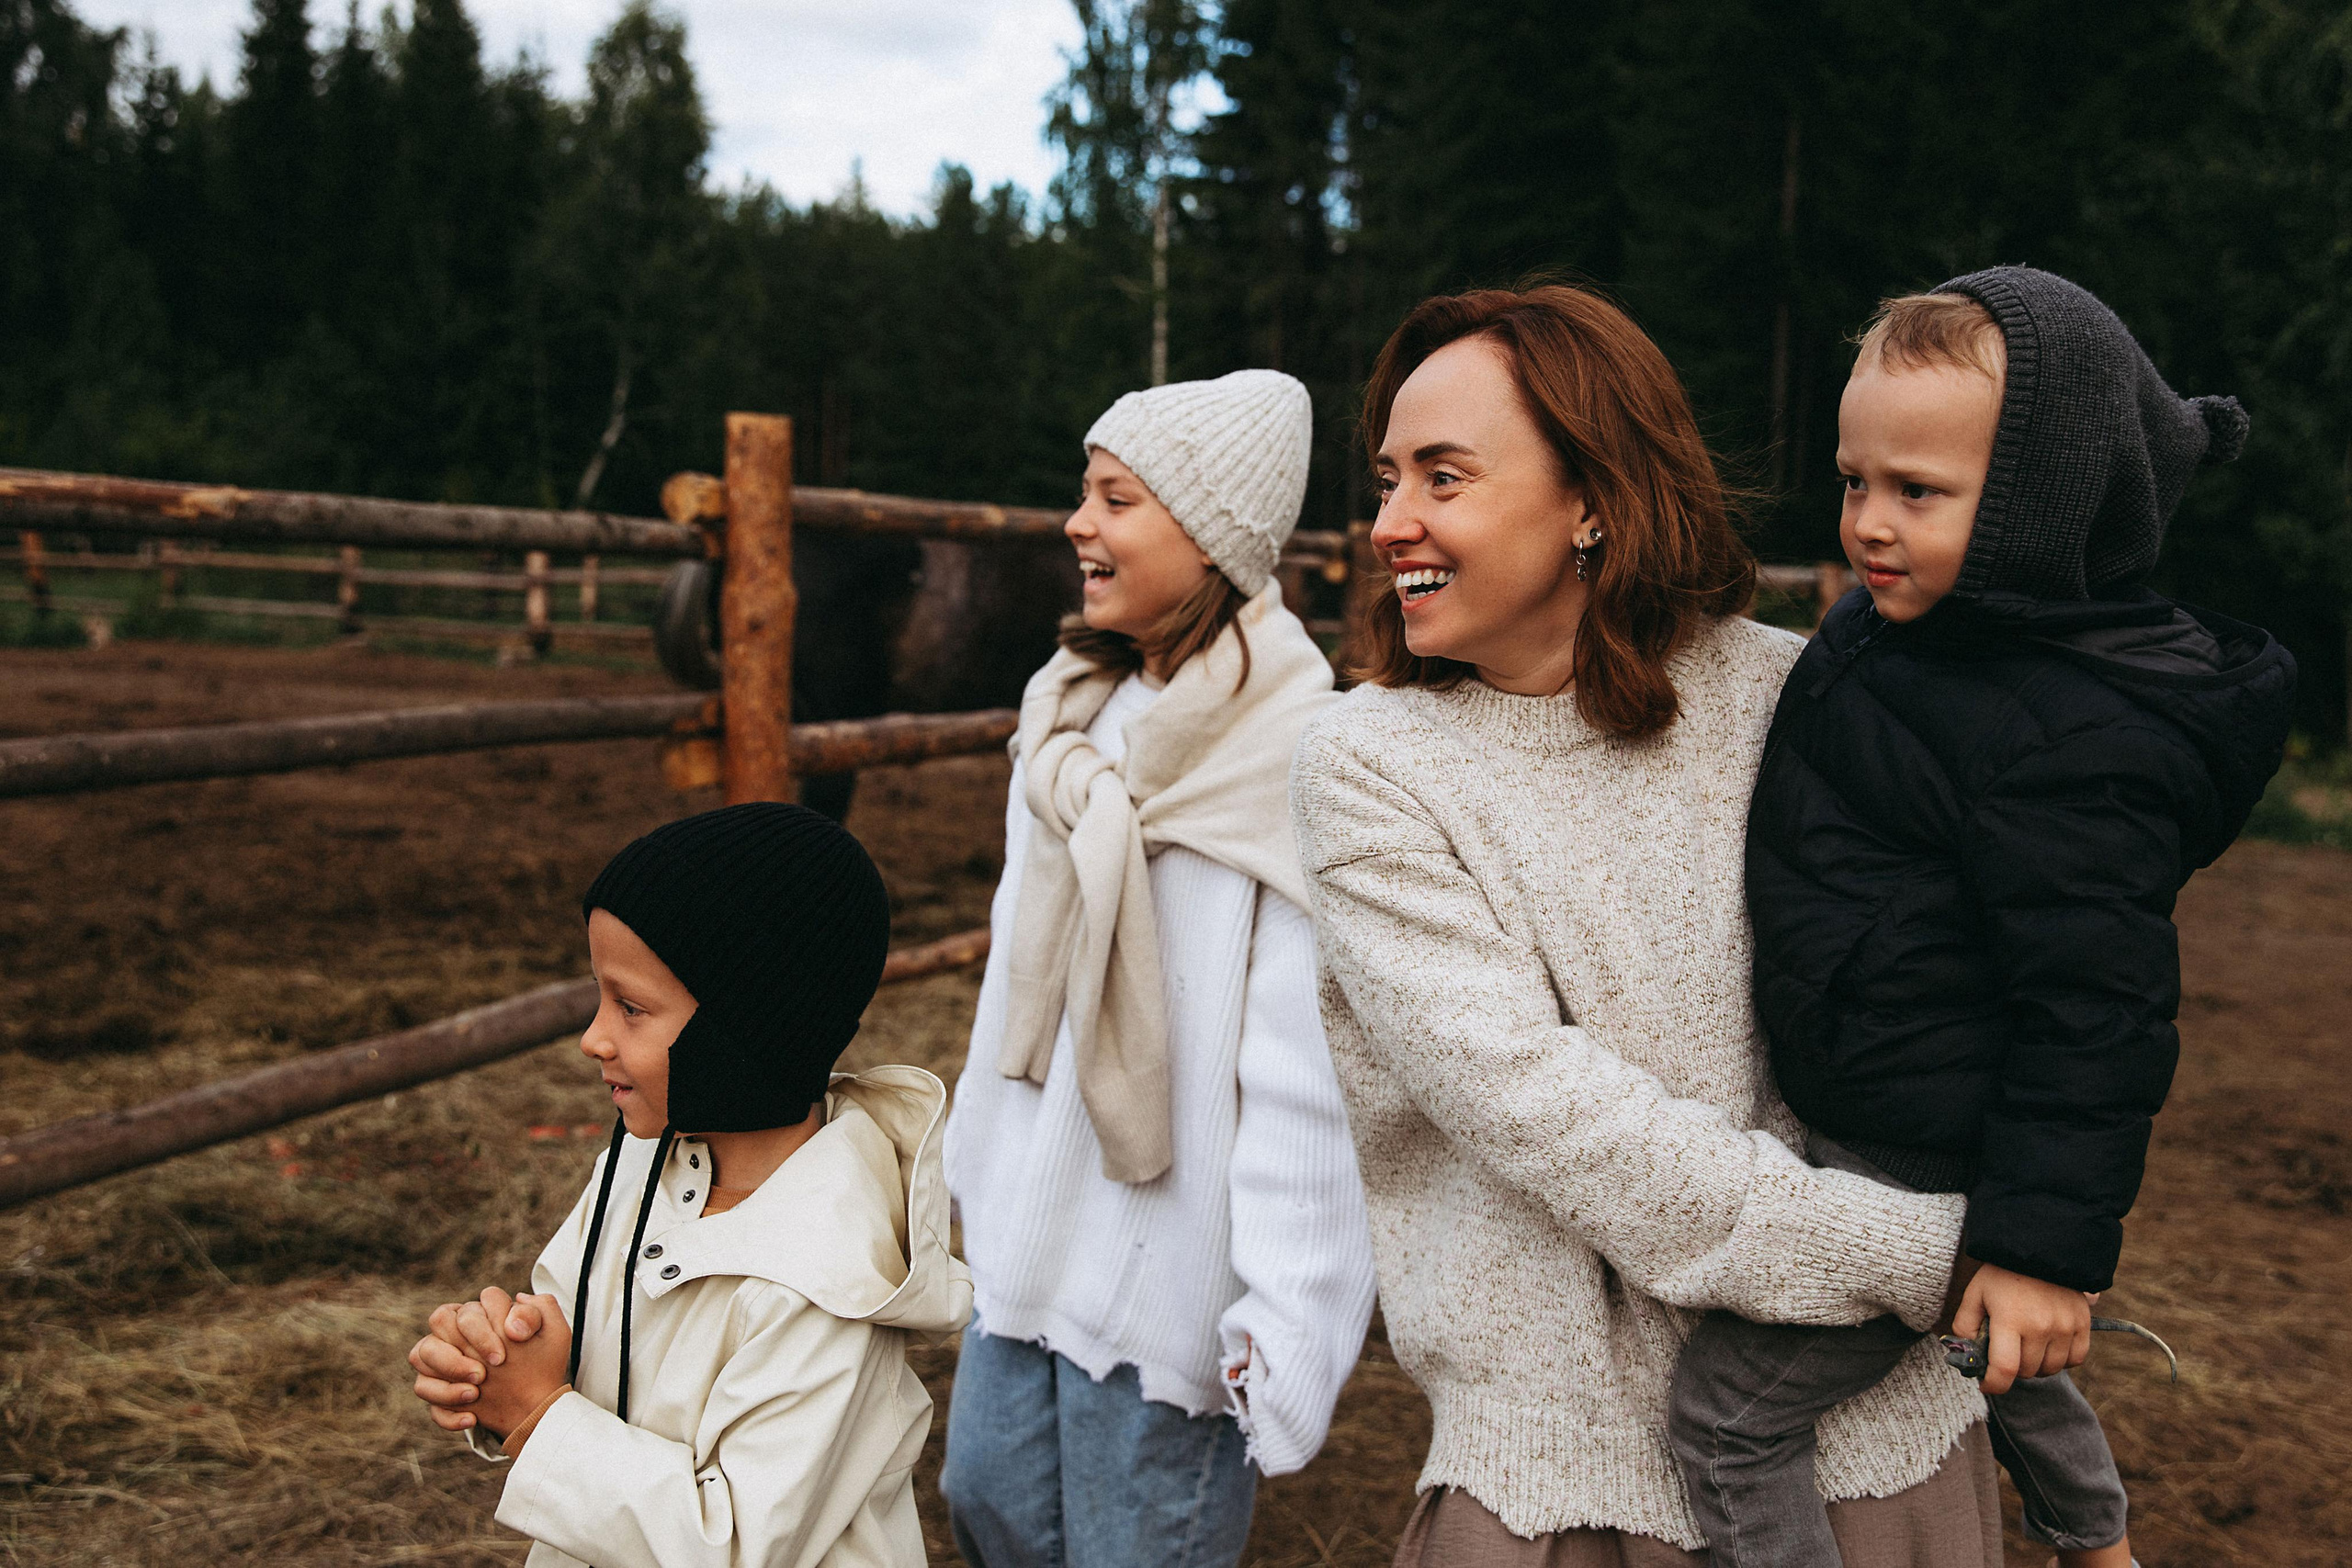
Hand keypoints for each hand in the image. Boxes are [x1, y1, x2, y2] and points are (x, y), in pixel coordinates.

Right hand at [408, 1287, 568, 1434]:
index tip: (502, 1357)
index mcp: (483, 1315)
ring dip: (446, 1376)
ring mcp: (442, 1361)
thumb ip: (542, 1309)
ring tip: (475, 1393)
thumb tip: (516, 1301)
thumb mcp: (554, 1334)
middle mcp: (457, 1332)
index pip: (468, 1308)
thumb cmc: (542, 1362)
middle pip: (438, 1321)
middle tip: (484, 1374)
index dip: (481, 1330)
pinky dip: (445, 1410)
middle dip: (458, 1351)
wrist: (537, 1403)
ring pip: (419, 1355)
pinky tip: (472, 1417)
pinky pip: (424, 1392)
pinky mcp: (436, 1390)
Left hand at [1950, 1263, 2090, 1394]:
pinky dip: (2061, 1360)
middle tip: (2006, 1352)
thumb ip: (1966, 1326)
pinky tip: (2048, 1346)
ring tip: (2026, 1346)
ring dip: (2036, 1365)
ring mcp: (2065, 1327)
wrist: (2040, 1248)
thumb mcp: (1975, 1294)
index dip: (1993, 1385)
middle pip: (2027, 1371)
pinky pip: (2075, 1360)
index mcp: (2010, 1319)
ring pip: (2051, 1369)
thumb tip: (1969, 1356)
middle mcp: (2040, 1327)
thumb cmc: (2002, 1273)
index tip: (1986, 1385)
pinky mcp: (2082, 1324)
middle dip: (2012, 1368)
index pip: (2005, 1370)